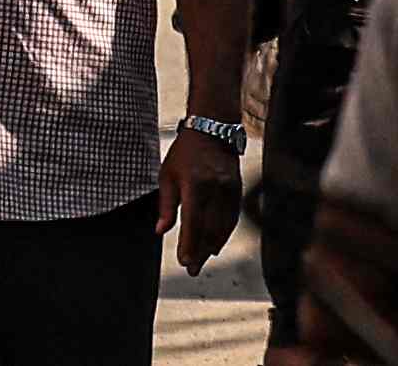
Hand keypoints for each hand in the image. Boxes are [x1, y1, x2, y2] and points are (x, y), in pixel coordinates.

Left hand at [161, 125, 242, 268]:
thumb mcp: (168, 176)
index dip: (189, 244)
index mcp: (195, 184)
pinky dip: (224, 233)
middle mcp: (215, 188)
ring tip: (203, 260)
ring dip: (212, 245)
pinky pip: (232, 217)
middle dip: (201, 252)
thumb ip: (166, 206)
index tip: (184, 262)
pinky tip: (216, 244)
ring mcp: (229, 188)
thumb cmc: (185, 152)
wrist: (213, 128)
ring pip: (223, 225)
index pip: (193, 222)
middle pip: (209, 228)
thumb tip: (160, 231)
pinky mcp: (237, 188)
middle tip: (193, 270)